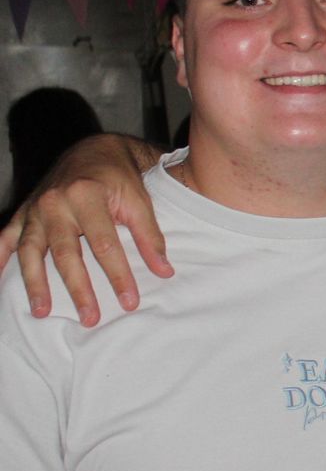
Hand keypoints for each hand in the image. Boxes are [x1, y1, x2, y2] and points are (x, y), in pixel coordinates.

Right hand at [2, 134, 168, 324]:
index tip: (130, 303)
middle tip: (90, 319)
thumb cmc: (118, 179)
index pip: (104, 244)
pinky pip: (6, 238)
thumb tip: (164, 272)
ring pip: (30, 251)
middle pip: (65, 253)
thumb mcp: (139, 201)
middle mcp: (55, 202)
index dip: (118, 275)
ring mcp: (34, 209)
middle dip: (78, 289)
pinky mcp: (23, 213)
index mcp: (86, 196)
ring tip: (42, 312)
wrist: (92, 151)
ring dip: (35, 283)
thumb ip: (150, 237)